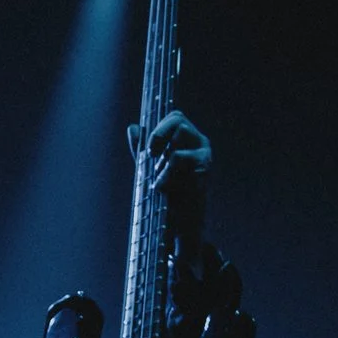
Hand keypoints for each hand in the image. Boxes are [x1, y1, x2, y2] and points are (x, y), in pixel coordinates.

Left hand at [128, 110, 212, 237]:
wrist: (179, 221)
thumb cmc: (167, 193)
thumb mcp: (149, 168)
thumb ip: (141, 149)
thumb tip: (132, 128)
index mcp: (187, 140)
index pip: (175, 116)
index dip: (159, 126)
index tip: (148, 149)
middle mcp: (199, 142)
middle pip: (178, 119)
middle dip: (158, 134)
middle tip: (150, 156)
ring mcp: (204, 153)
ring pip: (181, 133)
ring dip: (163, 156)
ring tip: (160, 177)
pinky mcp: (205, 166)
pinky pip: (178, 157)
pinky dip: (165, 172)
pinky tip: (163, 187)